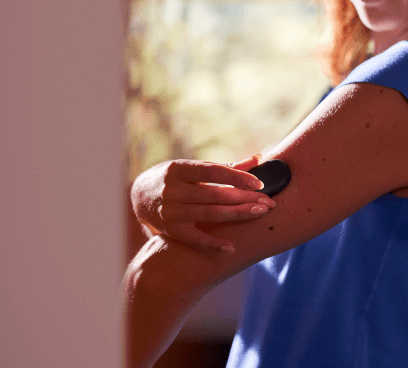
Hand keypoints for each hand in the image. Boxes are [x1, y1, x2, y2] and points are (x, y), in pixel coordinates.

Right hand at [130, 155, 275, 251]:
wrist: (139, 196)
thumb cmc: (175, 178)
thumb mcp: (193, 168)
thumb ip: (226, 167)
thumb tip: (258, 159)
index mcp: (179, 169)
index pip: (213, 172)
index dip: (237, 177)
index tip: (259, 184)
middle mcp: (172, 190)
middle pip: (215, 195)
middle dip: (244, 198)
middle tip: (268, 202)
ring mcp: (170, 212)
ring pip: (209, 215)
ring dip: (237, 215)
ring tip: (259, 213)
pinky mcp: (169, 230)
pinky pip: (194, 240)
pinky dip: (213, 245)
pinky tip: (232, 247)